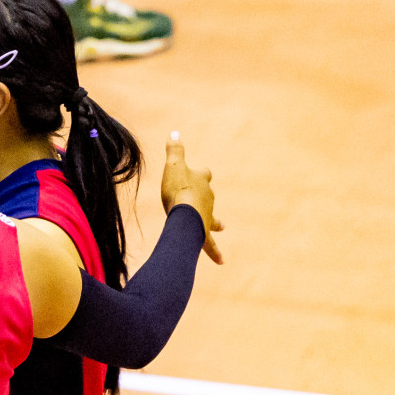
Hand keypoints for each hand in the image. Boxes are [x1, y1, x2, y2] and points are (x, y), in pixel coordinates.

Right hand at [160, 135, 223, 263]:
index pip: (204, 173)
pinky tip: (222, 261)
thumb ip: (175, 150)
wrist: (185, 215)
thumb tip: (175, 132)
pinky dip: (216, 253)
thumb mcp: (173, 165)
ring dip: (216, 222)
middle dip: (206, 197)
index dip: (200, 173)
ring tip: (222, 225)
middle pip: (209, 195)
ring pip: (213, 219)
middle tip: (201, 199)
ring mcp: (207, 217)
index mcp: (202, 180)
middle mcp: (208, 198)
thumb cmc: (178, 189)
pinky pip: (210, 245)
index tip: (200, 172)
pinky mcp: (203, 234)